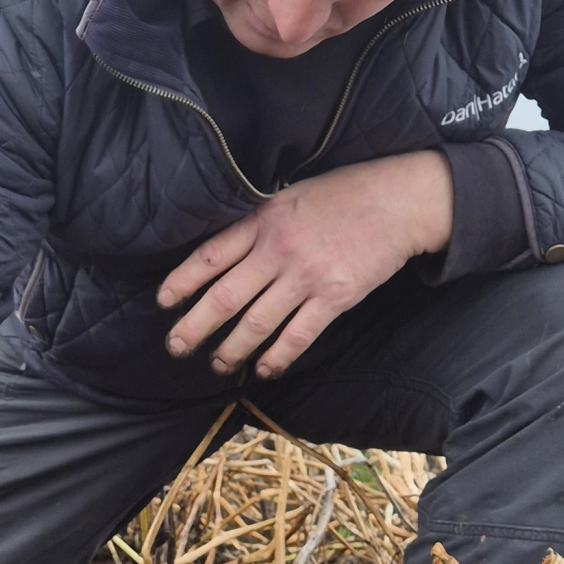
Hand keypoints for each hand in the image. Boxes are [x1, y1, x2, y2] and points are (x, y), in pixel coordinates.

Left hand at [157, 153, 452, 378]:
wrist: (399, 201)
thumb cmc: (344, 194)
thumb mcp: (290, 195)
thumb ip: (259, 222)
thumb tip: (226, 250)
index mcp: (263, 221)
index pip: (210, 256)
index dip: (182, 281)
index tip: (164, 302)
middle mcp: (278, 250)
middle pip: (224, 297)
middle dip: (194, 327)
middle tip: (175, 347)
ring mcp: (306, 276)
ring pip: (256, 323)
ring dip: (231, 349)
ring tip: (217, 364)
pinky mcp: (335, 297)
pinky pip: (297, 335)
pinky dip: (277, 356)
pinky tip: (263, 369)